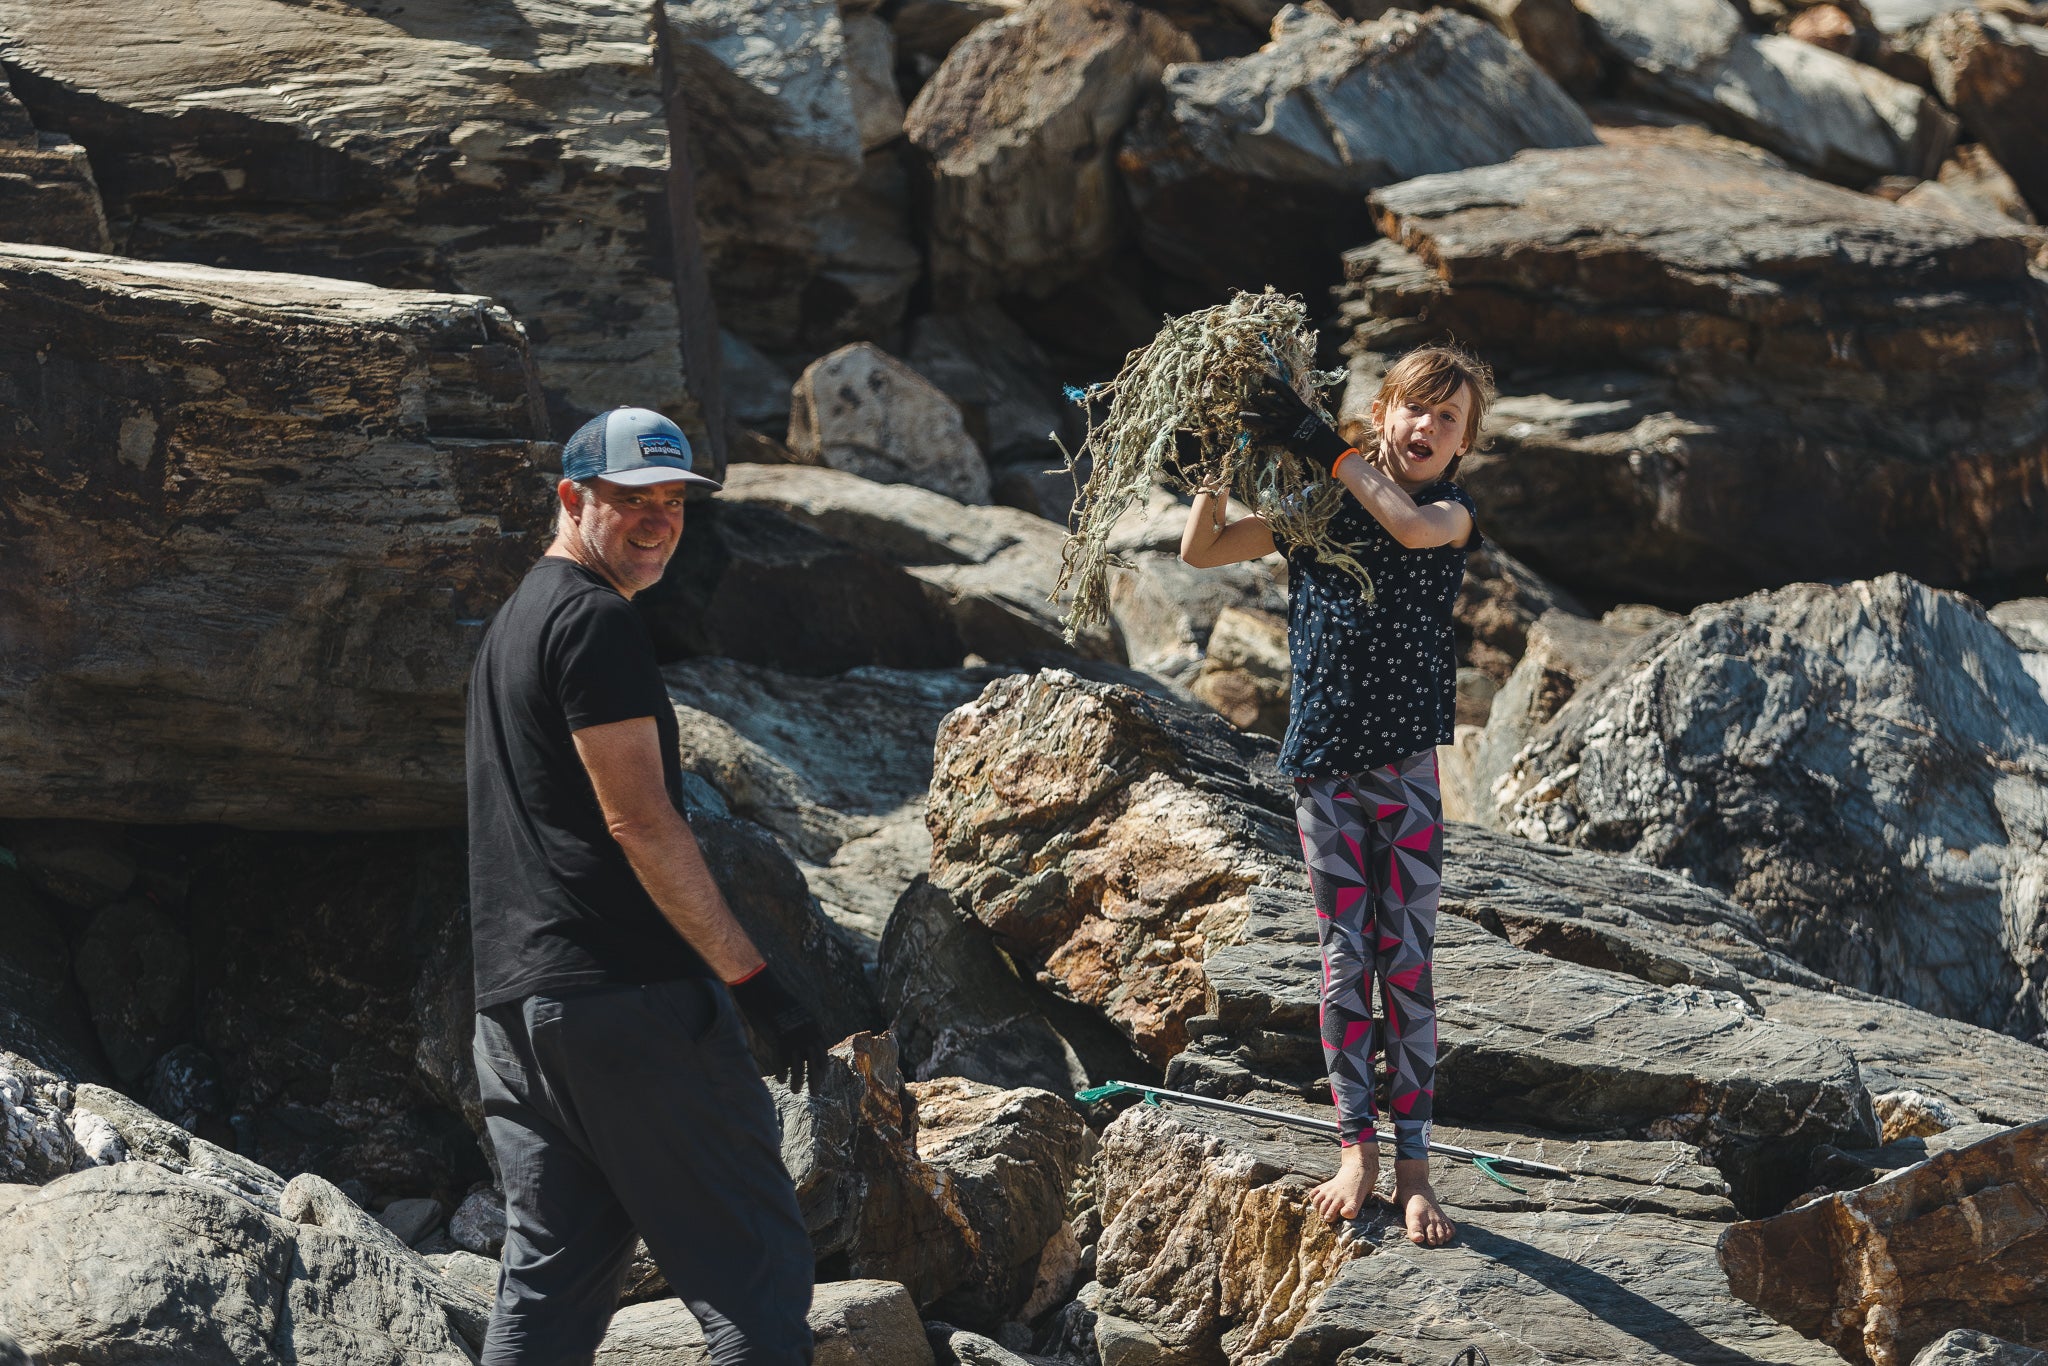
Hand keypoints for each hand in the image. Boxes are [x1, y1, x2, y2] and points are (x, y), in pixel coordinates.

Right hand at [729, 967, 827, 1092]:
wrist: (764, 991)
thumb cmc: (777, 1002)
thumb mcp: (797, 1013)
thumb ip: (802, 1028)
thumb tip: (804, 1043)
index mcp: (813, 1027)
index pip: (823, 1054)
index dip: (822, 1069)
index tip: (821, 1079)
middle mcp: (807, 1034)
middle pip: (815, 1064)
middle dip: (816, 1080)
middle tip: (815, 1093)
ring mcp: (793, 1038)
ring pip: (799, 1067)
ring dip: (799, 1082)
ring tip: (796, 1091)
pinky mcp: (779, 1039)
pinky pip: (782, 1062)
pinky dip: (783, 1073)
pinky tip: (782, 1081)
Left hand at [1240, 373, 1353, 473]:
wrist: (1326, 444)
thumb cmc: (1320, 431)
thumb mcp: (1310, 418)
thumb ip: (1299, 413)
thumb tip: (1292, 409)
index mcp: (1300, 408)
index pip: (1287, 393)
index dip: (1277, 385)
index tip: (1267, 379)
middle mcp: (1292, 415)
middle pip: (1274, 405)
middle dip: (1261, 400)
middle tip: (1250, 396)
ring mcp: (1288, 427)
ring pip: (1267, 421)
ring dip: (1254, 419)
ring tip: (1241, 416)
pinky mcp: (1286, 439)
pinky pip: (1272, 440)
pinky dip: (1263, 442)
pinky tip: (1254, 442)